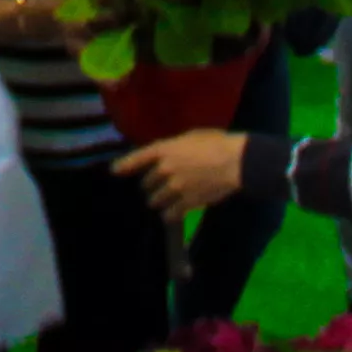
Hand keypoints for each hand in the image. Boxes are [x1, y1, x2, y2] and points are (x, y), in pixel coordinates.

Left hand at [122, 130, 252, 225]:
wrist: (236, 162)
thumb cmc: (216, 143)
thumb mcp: (190, 137)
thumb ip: (173, 147)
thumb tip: (165, 154)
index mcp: (164, 149)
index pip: (136, 158)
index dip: (124, 165)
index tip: (115, 171)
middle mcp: (164, 169)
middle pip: (146, 184)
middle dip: (151, 186)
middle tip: (160, 185)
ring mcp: (174, 187)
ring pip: (155, 201)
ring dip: (158, 201)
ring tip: (166, 200)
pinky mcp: (186, 203)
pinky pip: (169, 214)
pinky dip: (169, 214)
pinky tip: (173, 212)